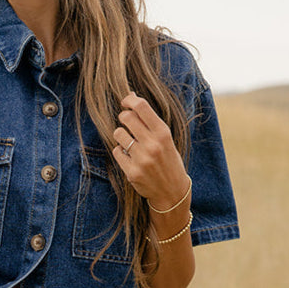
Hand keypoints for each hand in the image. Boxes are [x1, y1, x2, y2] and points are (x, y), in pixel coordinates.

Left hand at [111, 92, 189, 207]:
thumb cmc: (168, 159)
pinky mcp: (132, 172)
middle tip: (126, 122)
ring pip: (118, 133)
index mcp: (163, 133)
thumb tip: (131, 96)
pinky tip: (129, 156)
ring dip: (121, 135)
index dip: (129, 100)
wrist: (172, 191)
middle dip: (123, 117)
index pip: (141, 106)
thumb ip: (149, 120)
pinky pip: (116, 151)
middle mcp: (153, 144)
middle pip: (126, 117)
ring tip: (129, 141)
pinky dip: (120, 151)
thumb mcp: (165, 138)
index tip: (125, 101)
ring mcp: (142, 159)